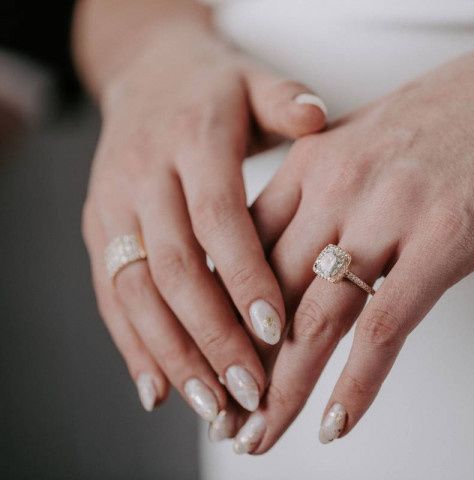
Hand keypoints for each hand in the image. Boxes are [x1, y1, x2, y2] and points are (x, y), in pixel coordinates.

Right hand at [81, 25, 326, 422]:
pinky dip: (134, 345)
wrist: (145, 70)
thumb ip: (285, 101)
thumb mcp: (254, 81)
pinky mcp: (97, 228)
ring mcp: (113, 205)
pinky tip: (160, 389)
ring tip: (212, 406)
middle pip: (175, 268)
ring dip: (174, 354)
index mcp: (190, 140)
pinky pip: (111, 294)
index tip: (276, 331)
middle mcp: (143, 176)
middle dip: (213, 336)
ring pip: (137, 291)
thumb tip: (317, 116)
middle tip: (250, 391)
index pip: (217, 219)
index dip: (245, 276)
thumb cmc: (215, 87)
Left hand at [239, 19, 473, 451]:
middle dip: (241, 365)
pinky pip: (385, 326)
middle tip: (222, 418)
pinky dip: (358, 383)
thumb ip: (327, 188)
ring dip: (283, 389)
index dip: (222, 313)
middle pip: (268, 294)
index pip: (245, 251)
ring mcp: (387, 214)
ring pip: (315, 319)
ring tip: (259, 436)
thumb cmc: (453, 115)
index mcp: (311, 161)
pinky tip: (337, 423)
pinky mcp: (440, 242)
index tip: (211, 357)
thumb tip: (302, 242)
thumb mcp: (367, 138)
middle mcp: (336, 187)